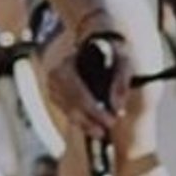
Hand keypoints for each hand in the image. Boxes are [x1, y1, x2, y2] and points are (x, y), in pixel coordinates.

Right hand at [39, 16, 125, 142]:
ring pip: (67, 111)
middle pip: (71, 105)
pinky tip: (91, 125)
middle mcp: (55, 75)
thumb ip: (121, 82)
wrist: (97, 43)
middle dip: (89, 121)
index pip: (79, 93)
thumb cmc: (110, 51)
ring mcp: (52, 85)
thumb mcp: (122, 60)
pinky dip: (79, 120)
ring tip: (100, 132)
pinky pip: (66, 111)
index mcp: (67, 63)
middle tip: (105, 131)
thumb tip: (117, 108)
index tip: (110, 120)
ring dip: (84, 124)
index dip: (94, 110)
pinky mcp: (55, 93)